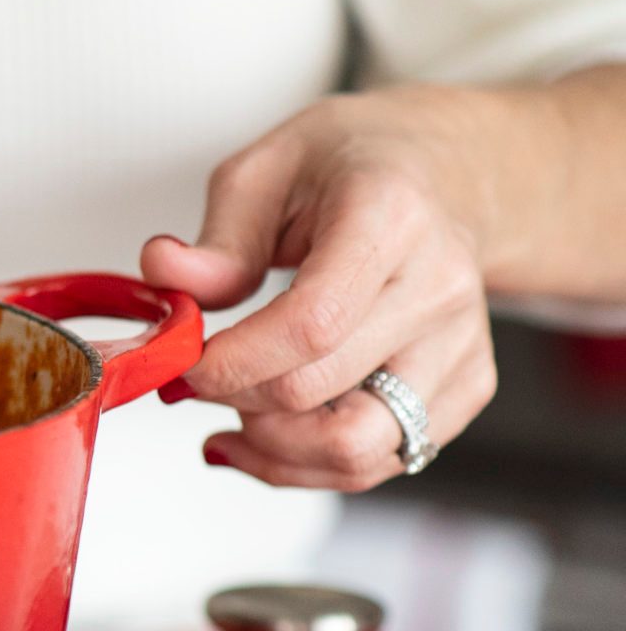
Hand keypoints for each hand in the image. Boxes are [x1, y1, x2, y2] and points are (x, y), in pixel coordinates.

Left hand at [141, 89, 500, 490]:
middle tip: (187, 381)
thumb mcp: (267, 168)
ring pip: (360, 448)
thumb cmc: (354, 166)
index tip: (180, 365)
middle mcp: (439, 288)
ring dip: (274, 450)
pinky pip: (383, 459)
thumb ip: (216, 238)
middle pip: (321, 391)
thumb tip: (165, 277)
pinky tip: (267, 432)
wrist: (446, 175)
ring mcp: (461, 345)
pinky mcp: (466, 387)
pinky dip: (312, 463)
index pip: (311, 323)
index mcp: (390, 219)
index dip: (233, 362)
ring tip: (227, 420)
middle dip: (233, 400)